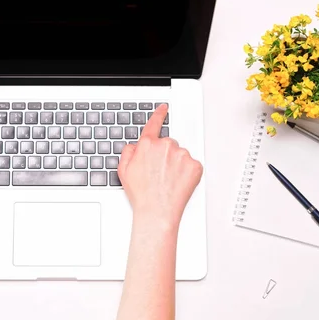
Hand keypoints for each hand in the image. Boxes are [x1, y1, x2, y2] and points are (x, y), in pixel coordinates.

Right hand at [117, 104, 202, 230]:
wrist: (157, 212)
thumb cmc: (141, 194)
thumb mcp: (124, 170)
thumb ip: (128, 152)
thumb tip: (135, 147)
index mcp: (147, 145)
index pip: (154, 124)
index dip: (159, 114)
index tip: (164, 108)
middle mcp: (165, 146)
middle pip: (168, 143)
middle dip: (164, 155)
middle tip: (158, 173)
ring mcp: (182, 155)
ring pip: (180, 154)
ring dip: (176, 164)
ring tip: (167, 180)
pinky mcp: (195, 166)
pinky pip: (192, 165)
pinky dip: (186, 173)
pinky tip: (177, 183)